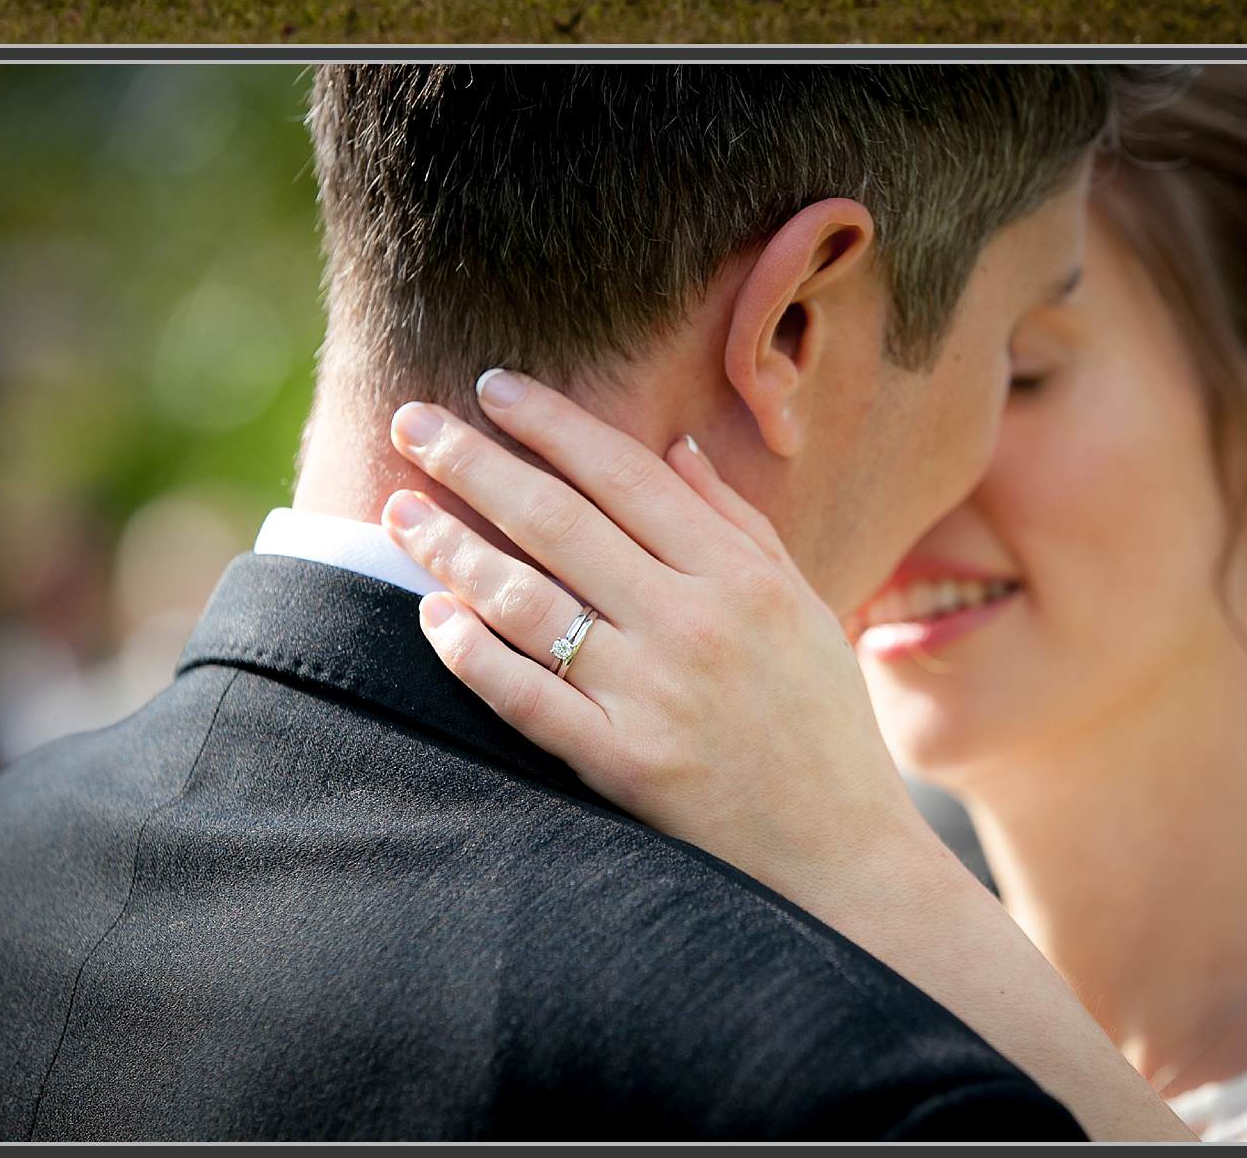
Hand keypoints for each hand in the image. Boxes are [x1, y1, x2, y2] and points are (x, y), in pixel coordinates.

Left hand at [379, 369, 920, 901]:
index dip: (551, 422)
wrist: (847, 860)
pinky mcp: (624, 768)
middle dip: (475, 461)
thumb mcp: (805, 605)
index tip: (492, 386)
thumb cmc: (825, 726)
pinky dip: (474, 655)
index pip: (622, 472)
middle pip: (559, 521)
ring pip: (530, 602)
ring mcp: (652, 697)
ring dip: (454, 548)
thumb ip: (737, 521)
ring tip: (399, 509)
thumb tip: (676, 444)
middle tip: (411, 419)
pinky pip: (531, 700)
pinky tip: (433, 616)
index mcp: (738, 574)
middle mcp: (690, 623)